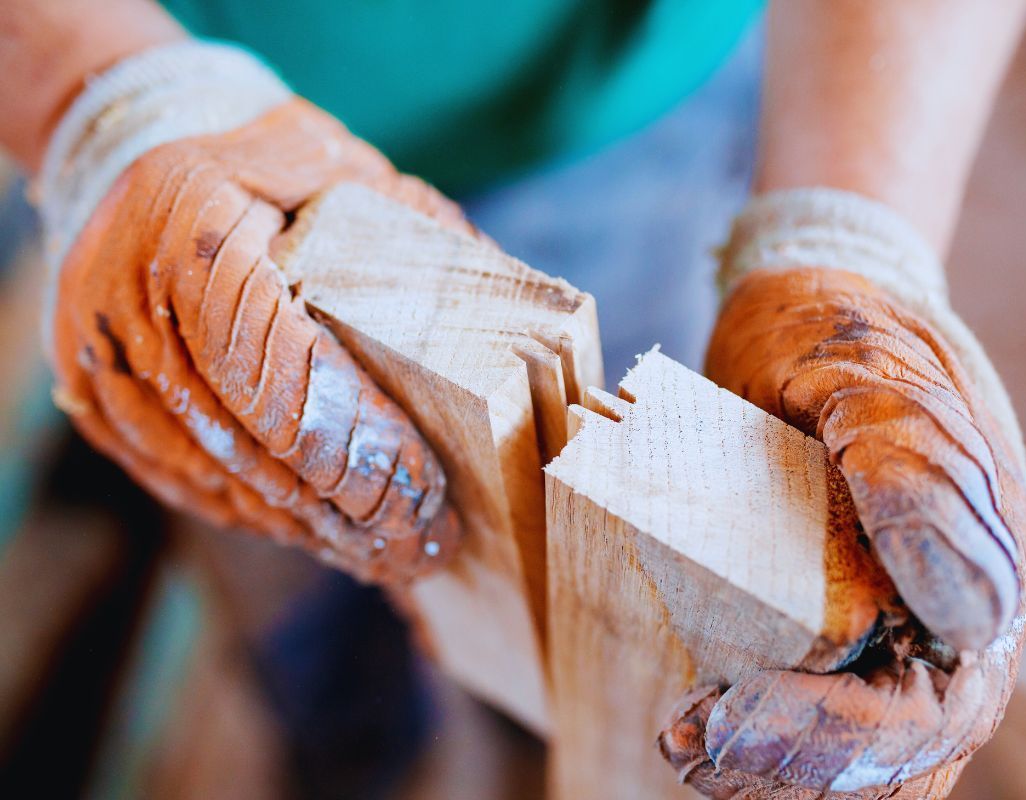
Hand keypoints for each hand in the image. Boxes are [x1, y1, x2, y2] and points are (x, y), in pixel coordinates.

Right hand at [41, 43, 471, 583]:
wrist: (129, 163)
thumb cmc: (257, 164)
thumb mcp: (337, 164)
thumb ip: (415, 225)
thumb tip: (511, 302)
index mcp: (199, 237)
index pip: (285, 375)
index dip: (359, 450)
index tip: (426, 498)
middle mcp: (135, 309)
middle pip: (257, 449)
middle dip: (350, 514)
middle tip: (421, 551)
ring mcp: (105, 365)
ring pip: (221, 482)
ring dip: (309, 531)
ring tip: (383, 556)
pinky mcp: (99, 404)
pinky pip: (183, 484)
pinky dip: (257, 517)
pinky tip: (316, 533)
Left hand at [658, 190, 1025, 796]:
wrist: (804, 308)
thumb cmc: (839, 331)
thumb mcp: (869, 370)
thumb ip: (915, 465)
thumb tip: (963, 617)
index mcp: (978, 569)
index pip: (932, 703)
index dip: (836, 735)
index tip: (728, 713)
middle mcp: (941, 615)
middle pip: (893, 747)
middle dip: (790, 763)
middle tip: (687, 741)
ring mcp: (885, 620)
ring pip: (854, 746)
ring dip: (771, 765)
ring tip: (682, 741)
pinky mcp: (826, 613)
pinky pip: (811, 699)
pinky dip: (760, 731)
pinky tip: (691, 719)